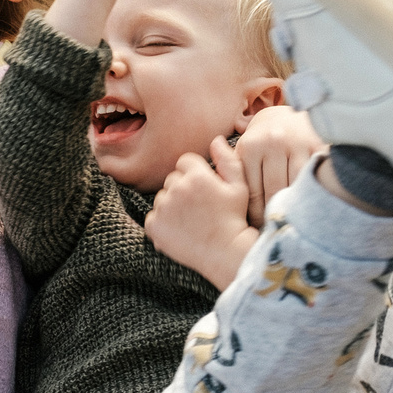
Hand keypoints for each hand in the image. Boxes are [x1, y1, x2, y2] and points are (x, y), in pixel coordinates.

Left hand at [145, 139, 260, 289]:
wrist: (225, 252)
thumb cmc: (235, 218)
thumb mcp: (239, 186)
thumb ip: (228, 160)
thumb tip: (216, 140)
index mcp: (197, 175)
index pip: (185, 161)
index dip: (194, 174)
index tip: (203, 189)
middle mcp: (177, 188)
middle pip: (172, 179)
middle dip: (182, 189)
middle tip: (198, 208)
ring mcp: (163, 207)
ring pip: (162, 198)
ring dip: (172, 206)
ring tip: (191, 221)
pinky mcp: (154, 225)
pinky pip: (153, 217)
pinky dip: (162, 223)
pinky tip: (179, 231)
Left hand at [231, 105, 323, 226]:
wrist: (292, 112)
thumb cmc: (264, 140)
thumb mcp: (245, 150)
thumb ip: (232, 172)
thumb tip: (220, 200)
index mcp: (251, 146)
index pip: (252, 193)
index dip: (255, 215)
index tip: (256, 230)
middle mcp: (272, 143)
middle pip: (273, 192)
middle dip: (272, 214)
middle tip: (273, 234)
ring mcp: (296, 144)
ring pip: (294, 187)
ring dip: (292, 208)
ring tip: (290, 225)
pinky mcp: (317, 146)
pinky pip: (313, 178)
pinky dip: (310, 194)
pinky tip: (307, 208)